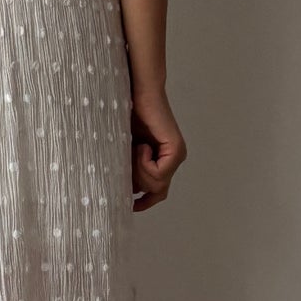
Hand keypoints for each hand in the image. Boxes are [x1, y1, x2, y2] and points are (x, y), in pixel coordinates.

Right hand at [130, 82, 185, 209]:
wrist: (138, 94)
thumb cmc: (128, 116)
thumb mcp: (125, 150)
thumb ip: (129, 169)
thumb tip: (124, 193)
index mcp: (162, 161)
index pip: (158, 192)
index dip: (145, 203)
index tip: (131, 206)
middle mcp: (173, 161)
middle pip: (156, 192)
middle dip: (137, 182)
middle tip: (128, 160)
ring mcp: (177, 156)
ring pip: (155, 185)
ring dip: (138, 171)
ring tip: (134, 148)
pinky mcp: (176, 151)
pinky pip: (158, 173)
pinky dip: (144, 163)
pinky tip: (141, 145)